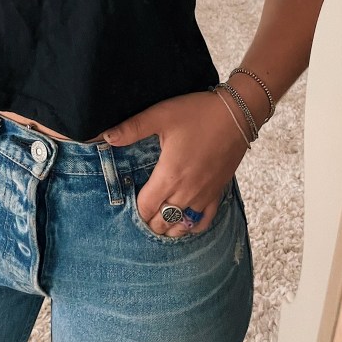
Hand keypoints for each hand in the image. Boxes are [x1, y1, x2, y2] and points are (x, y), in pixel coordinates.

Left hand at [103, 91, 249, 237]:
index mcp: (169, 175)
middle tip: (139, 215)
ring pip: (183, 226)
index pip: (146, 207)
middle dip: (149, 222)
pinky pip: (204, 222)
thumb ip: (132, 128)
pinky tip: (183, 223)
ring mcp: (205, 195)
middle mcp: (187, 191)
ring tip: (156, 222)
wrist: (236, 114)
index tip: (127, 205)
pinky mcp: (218, 192)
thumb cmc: (196, 113)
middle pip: (163, 221)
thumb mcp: (160, 115)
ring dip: (168, 226)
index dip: (135, 211)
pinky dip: (191, 227)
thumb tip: (106, 137)